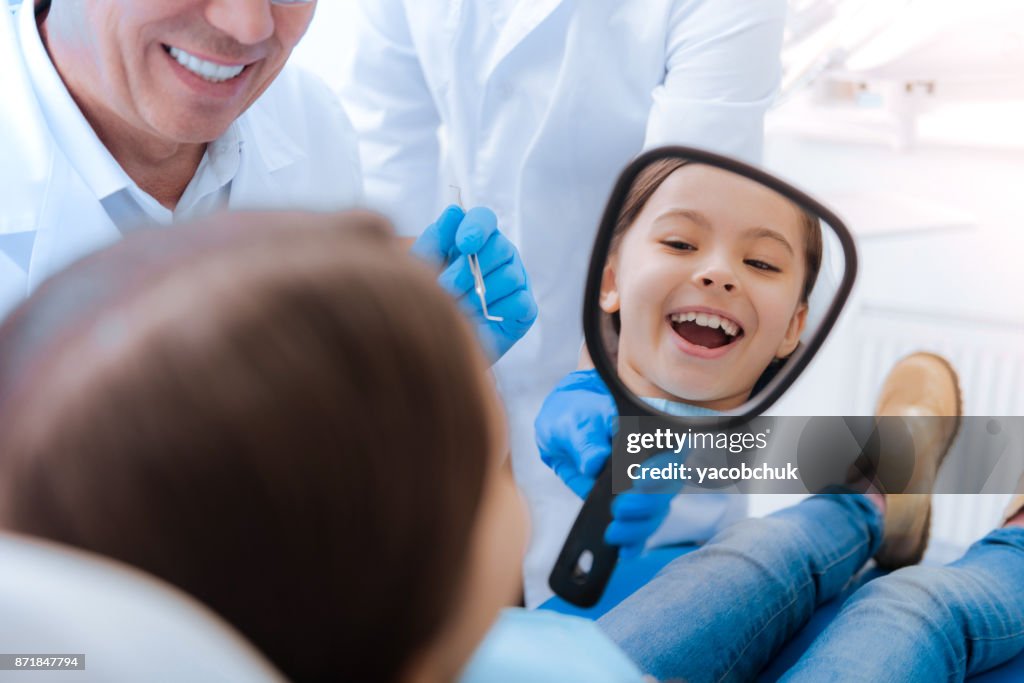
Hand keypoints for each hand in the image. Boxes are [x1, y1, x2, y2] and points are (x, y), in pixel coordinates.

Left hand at [413, 206, 536, 360]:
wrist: (441, 341)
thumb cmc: (433, 300)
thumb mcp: (424, 268)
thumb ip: (436, 239)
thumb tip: (454, 212)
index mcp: (477, 240)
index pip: (485, 218)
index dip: (477, 228)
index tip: (463, 243)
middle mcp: (501, 256)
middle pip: (500, 247)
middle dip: (471, 270)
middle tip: (448, 288)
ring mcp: (516, 281)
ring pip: (509, 276)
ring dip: (480, 295)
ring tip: (460, 307)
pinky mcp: (525, 309)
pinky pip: (520, 302)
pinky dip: (499, 310)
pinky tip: (483, 317)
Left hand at [535, 369, 678, 557]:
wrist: (565, 430)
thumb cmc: (576, 417)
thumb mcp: (575, 422)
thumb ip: (586, 439)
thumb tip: (594, 462)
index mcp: (647, 432)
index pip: (670, 451)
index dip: (661, 469)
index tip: (638, 480)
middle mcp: (654, 462)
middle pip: (667, 487)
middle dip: (646, 503)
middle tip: (620, 508)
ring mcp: (644, 487)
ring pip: (657, 511)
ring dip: (639, 527)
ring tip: (613, 532)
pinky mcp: (630, 507)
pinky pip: (641, 527)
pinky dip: (635, 542)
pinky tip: (624, 552)